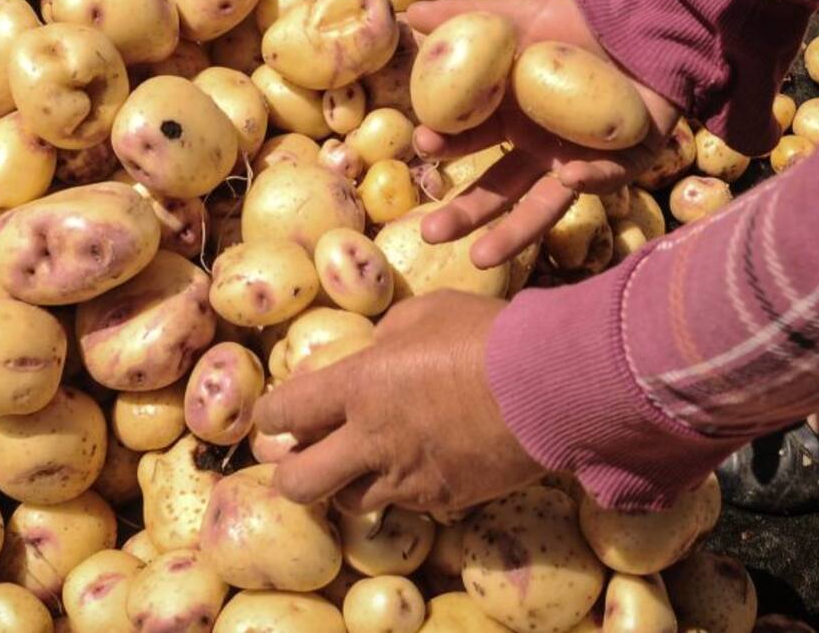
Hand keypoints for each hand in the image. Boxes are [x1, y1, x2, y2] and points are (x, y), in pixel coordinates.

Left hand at [253, 290, 542, 513]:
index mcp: (356, 386)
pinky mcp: (444, 499)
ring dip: (347, 485)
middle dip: (290, 473)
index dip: (271, 418)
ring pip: (349, 503)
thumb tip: (376, 349)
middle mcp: (370, 439)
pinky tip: (418, 467)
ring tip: (361, 466)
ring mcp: (406, 477)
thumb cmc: (484, 335)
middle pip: (298, 482)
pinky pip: (407, 505)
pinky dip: (402, 490)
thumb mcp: (425, 312)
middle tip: (301, 458)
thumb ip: (388, 336)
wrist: (547, 385)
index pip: (283, 413)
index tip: (275, 417)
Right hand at [406, 0, 680, 267]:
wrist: (642, 17)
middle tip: (430, 233)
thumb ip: (460, 19)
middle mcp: (538, 150)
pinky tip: (571, 176)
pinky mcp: (624, 162)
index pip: (468, 142)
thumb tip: (406, 13)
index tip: (423, 143)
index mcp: (509, 120)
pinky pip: (606, 176)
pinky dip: (592, 179)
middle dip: (464, 214)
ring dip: (513, 234)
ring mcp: (578, 161)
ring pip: (543, 206)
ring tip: (480, 259)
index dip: (446, 146)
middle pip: (498, 189)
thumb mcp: (513, 17)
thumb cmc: (574, 19)